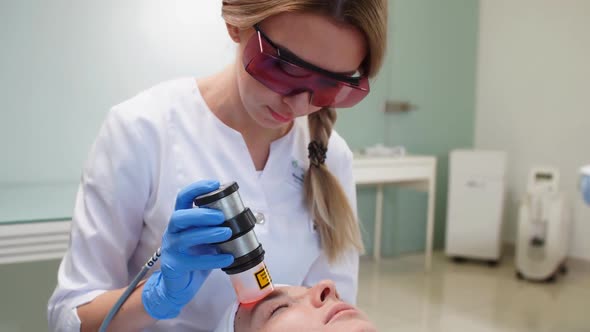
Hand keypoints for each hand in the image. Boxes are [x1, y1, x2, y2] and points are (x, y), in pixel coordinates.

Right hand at [142, 180, 233, 318]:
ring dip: (208, 234)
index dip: (197, 189)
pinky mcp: (174, 266)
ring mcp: (171, 249)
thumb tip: (242, 218)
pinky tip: (228, 258)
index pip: (183, 198)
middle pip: (180, 217)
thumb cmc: (196, 257)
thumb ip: (217, 227)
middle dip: (201, 214)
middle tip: (221, 217)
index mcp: (181, 220)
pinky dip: (212, 260)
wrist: (180, 285)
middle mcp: (173, 231)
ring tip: (227, 233)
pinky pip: (193, 262)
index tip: (215, 184)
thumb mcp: (207, 238)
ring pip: (186, 238)